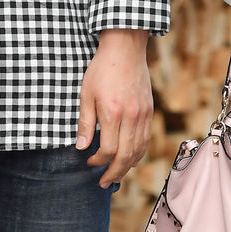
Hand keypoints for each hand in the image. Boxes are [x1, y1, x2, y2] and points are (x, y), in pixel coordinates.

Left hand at [76, 30, 152, 188]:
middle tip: (104, 183)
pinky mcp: (149, 111)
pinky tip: (129, 159)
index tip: (89, 160)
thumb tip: (81, 147)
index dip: (98, 160)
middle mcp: (131, 117)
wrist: (125, 49)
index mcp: (113, 113)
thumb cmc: (102, 69)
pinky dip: (138, 153)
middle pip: (126, 156)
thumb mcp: (86, 94)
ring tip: (116, 175)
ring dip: (127, 167)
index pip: (108, 149)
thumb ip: (85, 122)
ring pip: (139, 150)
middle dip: (114, 173)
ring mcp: (143, 115)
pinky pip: (146, 139)